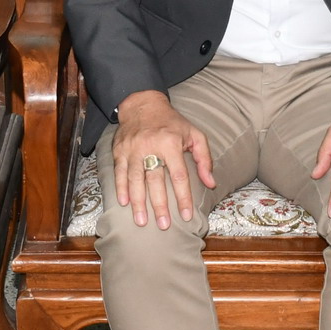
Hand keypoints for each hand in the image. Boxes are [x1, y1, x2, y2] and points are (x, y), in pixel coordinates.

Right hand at [112, 91, 214, 228]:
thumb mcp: (195, 135)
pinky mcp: (119, 150)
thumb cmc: (172, 123)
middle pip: (155, 180)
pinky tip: (124, 203)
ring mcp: (133, 149)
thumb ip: (204, 159)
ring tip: (142, 221)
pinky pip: (119, 172)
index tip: (186, 215)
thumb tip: (211, 183)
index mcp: (171, 143)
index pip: (179, 175)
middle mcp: (151, 146)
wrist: (143, 104)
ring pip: (135, 179)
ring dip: (138, 202)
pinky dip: (121, 188)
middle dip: (159, 205)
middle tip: (163, 225)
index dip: (183, 197)